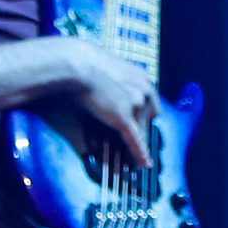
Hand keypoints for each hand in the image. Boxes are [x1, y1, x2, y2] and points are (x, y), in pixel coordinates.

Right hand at [66, 39, 156, 165]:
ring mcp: (136, 105)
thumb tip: (115, 91)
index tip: (141, 124)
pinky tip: (143, 164)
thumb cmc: (84, 63)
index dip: (144, 116)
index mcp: (143, 79)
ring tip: (131, 158)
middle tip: (134, 142)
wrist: (76, 64)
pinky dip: (139, 154)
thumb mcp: (109, 69)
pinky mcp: (124, 118)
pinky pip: (135, 140)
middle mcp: (145, 91)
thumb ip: (117, 81)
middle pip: (148, 119)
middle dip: (142, 130)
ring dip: (135, 143)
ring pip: (140, 131)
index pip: (151, 103)